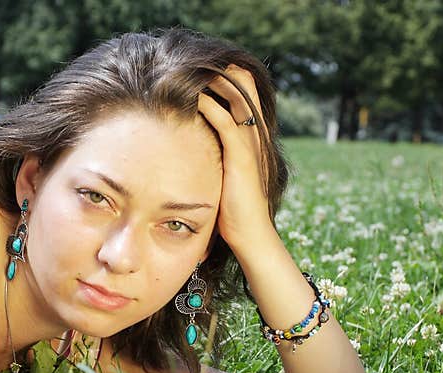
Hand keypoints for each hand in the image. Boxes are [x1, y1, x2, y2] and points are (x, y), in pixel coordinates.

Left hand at [197, 65, 275, 254]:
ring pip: (236, 96)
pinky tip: (191, 97)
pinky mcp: (242, 156)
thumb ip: (215, 159)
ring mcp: (250, 143)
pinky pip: (226, 120)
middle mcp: (254, 135)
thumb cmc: (233, 213)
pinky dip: (209, 105)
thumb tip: (192, 154)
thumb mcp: (223, 177)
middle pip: (243, 85)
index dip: (224, 79)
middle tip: (190, 66)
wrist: (251, 236)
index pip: (243, 93)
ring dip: (212, 81)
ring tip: (188, 71)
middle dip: (218, 72)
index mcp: (251, 137)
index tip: (196, 74)